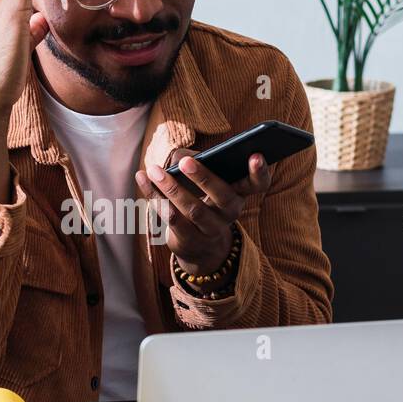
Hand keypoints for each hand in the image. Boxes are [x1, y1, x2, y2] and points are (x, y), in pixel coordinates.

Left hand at [135, 153, 270, 276]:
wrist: (201, 246)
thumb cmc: (205, 202)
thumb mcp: (209, 185)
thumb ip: (199, 165)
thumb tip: (177, 159)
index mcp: (240, 193)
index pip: (258, 184)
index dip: (260, 171)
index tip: (256, 155)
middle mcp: (230, 213)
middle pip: (223, 197)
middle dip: (204, 178)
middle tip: (185, 161)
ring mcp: (211, 229)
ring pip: (193, 209)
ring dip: (171, 188)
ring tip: (154, 170)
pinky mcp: (189, 240)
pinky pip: (171, 218)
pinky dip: (155, 196)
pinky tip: (142, 178)